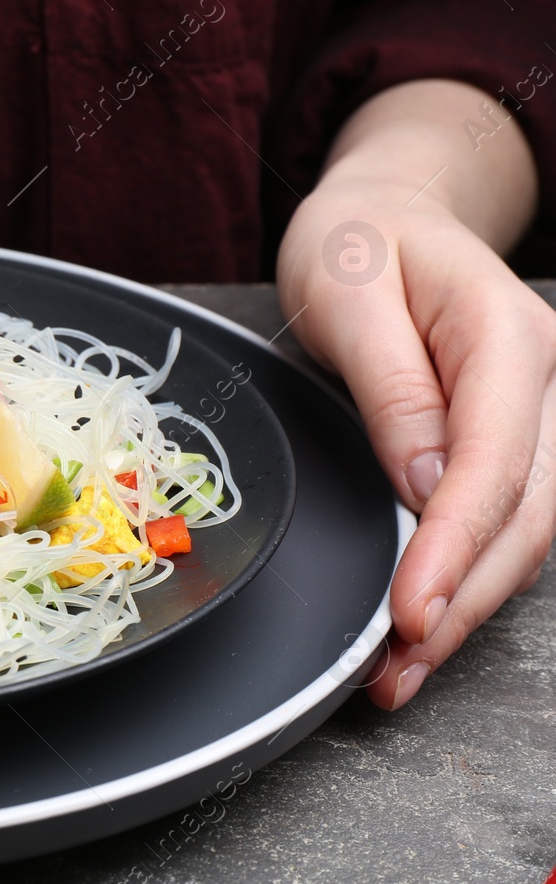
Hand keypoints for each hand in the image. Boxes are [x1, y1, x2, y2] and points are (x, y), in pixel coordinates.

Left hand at [277, 81, 555, 708]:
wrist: (384, 210)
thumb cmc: (355, 242)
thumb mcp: (347, 290)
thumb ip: (390, 387)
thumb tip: (422, 484)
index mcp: (508, 335)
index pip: (495, 463)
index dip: (453, 548)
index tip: (409, 613)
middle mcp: (543, 382)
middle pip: (526, 516)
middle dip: (463, 602)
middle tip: (395, 671)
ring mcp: (538, 415)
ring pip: (525, 532)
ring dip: (467, 607)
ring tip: (397, 672)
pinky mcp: (512, 442)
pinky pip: (503, 521)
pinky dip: (465, 578)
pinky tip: (422, 623)